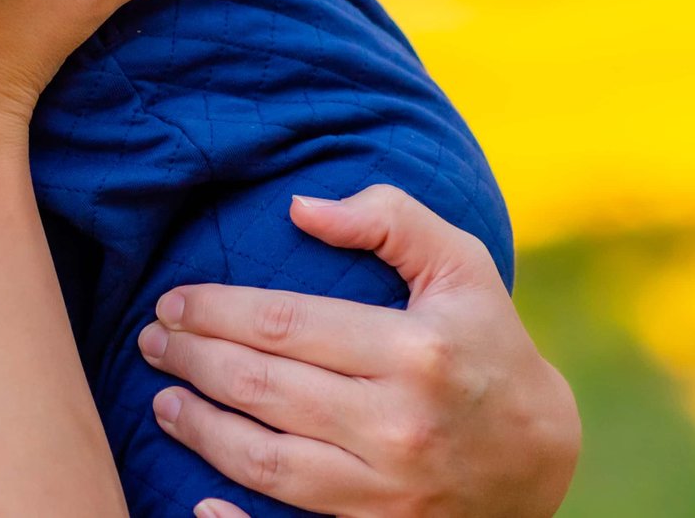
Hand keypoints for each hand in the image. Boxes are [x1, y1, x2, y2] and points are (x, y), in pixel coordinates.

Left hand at [141, 185, 579, 517]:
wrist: (541, 457)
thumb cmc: (486, 346)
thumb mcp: (460, 268)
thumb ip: (390, 219)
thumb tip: (301, 207)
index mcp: (413, 353)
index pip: (282, 325)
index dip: (214, 311)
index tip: (172, 302)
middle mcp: (399, 426)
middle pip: (263, 391)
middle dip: (192, 362)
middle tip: (152, 343)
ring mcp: (390, 492)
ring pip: (266, 463)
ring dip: (200, 431)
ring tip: (163, 402)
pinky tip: (201, 502)